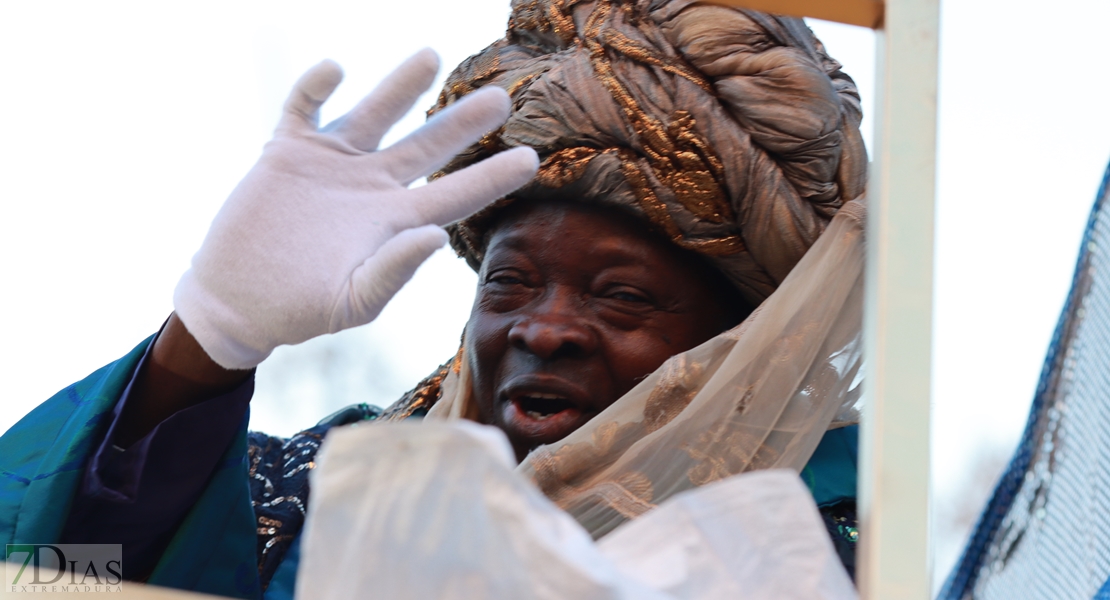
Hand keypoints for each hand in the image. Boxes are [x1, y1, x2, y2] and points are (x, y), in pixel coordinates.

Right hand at [173, 49, 537, 368]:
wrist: (239, 301)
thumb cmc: (300, 310)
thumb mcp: (352, 300)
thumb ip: (393, 270)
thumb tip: (435, 235)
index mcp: (396, 222)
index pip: (456, 194)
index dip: (493, 177)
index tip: (533, 159)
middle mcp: (373, 186)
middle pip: (428, 145)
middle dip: (462, 122)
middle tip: (502, 98)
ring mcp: (333, 165)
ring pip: (376, 114)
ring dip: (401, 86)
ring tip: (432, 56)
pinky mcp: (289, 152)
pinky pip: (305, 108)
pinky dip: (316, 86)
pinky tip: (335, 70)